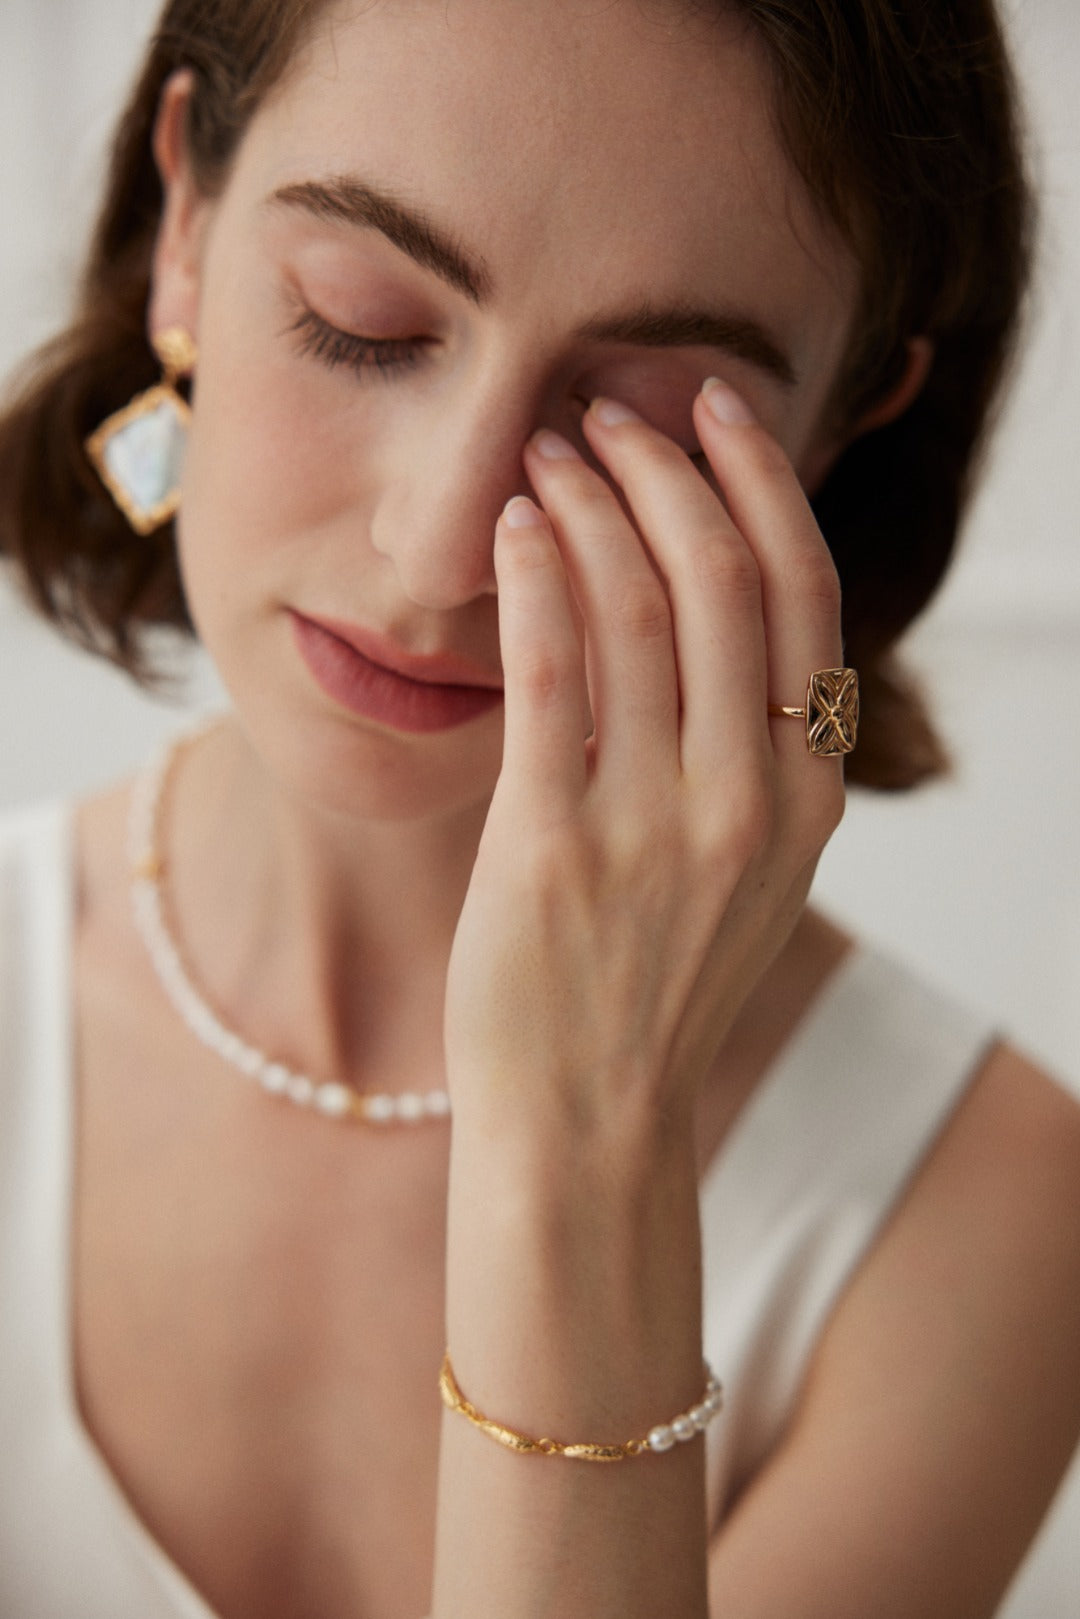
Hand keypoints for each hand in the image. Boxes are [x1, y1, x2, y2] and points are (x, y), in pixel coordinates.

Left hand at [444, 381, 845, 1150]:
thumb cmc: (654, 990)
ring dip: (589, 503)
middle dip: (663, 466)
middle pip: (722, 577)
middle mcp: (750, 798)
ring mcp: (656, 824)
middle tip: (607, 413)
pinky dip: (534, 577)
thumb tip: (722, 614)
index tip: (711, 410)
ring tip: (544, 454)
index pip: (802, 593)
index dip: (756, 482)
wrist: (590, 1122)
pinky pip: (551, 672)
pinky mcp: (556, 846)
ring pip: (636, 605)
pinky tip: (511, 526)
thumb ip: (755, 754)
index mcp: (808, 794)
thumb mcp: (749, 873)